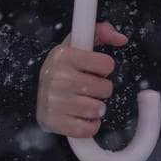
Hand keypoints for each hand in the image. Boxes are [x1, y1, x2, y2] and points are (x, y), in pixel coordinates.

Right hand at [35, 20, 127, 137]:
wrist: (39, 94)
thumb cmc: (64, 68)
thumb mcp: (77, 44)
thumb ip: (101, 32)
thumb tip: (122, 38)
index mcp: (63, 55)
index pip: (107, 64)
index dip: (104, 68)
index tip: (93, 69)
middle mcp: (56, 77)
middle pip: (105, 88)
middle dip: (102, 88)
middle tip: (89, 87)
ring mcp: (53, 101)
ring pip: (98, 109)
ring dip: (97, 107)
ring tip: (85, 100)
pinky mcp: (53, 122)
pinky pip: (87, 129)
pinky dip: (89, 125)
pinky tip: (81, 116)